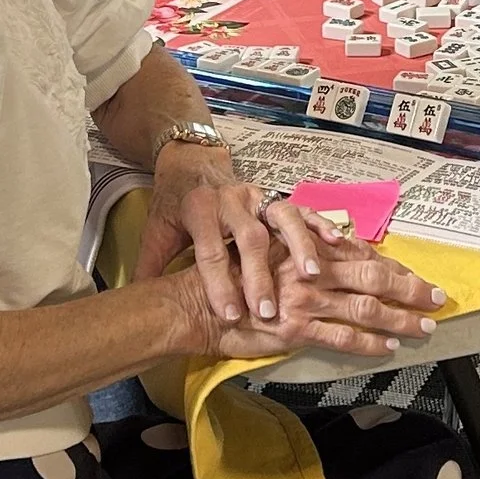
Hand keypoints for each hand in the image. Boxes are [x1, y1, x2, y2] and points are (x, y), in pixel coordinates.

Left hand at [139, 156, 322, 328]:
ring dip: (299, 247)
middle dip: (260, 277)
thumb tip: (144, 304)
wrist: (191, 162)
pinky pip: (302, 208)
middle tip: (267, 312)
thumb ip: (153, 265)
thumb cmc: (176, 203)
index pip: (210, 251)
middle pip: (250, 238)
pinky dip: (319, 223)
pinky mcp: (275, 195)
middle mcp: (232, 198)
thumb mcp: (158, 230)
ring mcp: (258, 194)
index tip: (229, 316)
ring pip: (283, 218)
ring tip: (310, 276)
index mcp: (199, 208)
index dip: (219, 285)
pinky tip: (335, 242)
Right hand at [178, 231, 449, 367]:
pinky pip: (341, 336)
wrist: (198, 303)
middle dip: (410, 289)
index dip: (394, 267)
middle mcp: (310, 271)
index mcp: (306, 250)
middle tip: (437, 297)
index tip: (416, 274)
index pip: (362, 256)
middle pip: (373, 278)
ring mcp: (304, 301)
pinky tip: (388, 345)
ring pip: (365, 308)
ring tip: (423, 326)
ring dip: (399, 318)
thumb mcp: (270, 257)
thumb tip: (338, 261)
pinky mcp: (295, 329)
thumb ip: (304, 259)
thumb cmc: (230, 278)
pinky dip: (369, 342)